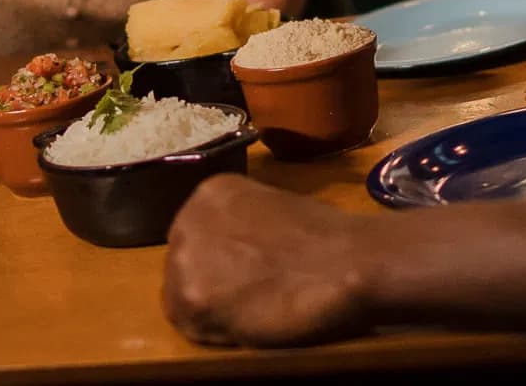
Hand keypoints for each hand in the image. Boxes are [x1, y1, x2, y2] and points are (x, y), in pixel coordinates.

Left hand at [163, 176, 373, 346]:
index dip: (215, 263)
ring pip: (179, 298)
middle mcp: (188, 218)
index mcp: (211, 192)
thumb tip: (232, 254)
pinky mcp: (194, 298)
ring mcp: (187, 258)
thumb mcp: (270, 209)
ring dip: (209, 311)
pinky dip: (216, 333)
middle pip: (180, 266)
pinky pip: (191, 327)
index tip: (240, 276)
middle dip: (206, 285)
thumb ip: (240, 227)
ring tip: (250, 311)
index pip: (193, 237)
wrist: (346, 260)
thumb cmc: (326, 236)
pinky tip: (248, 323)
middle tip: (244, 298)